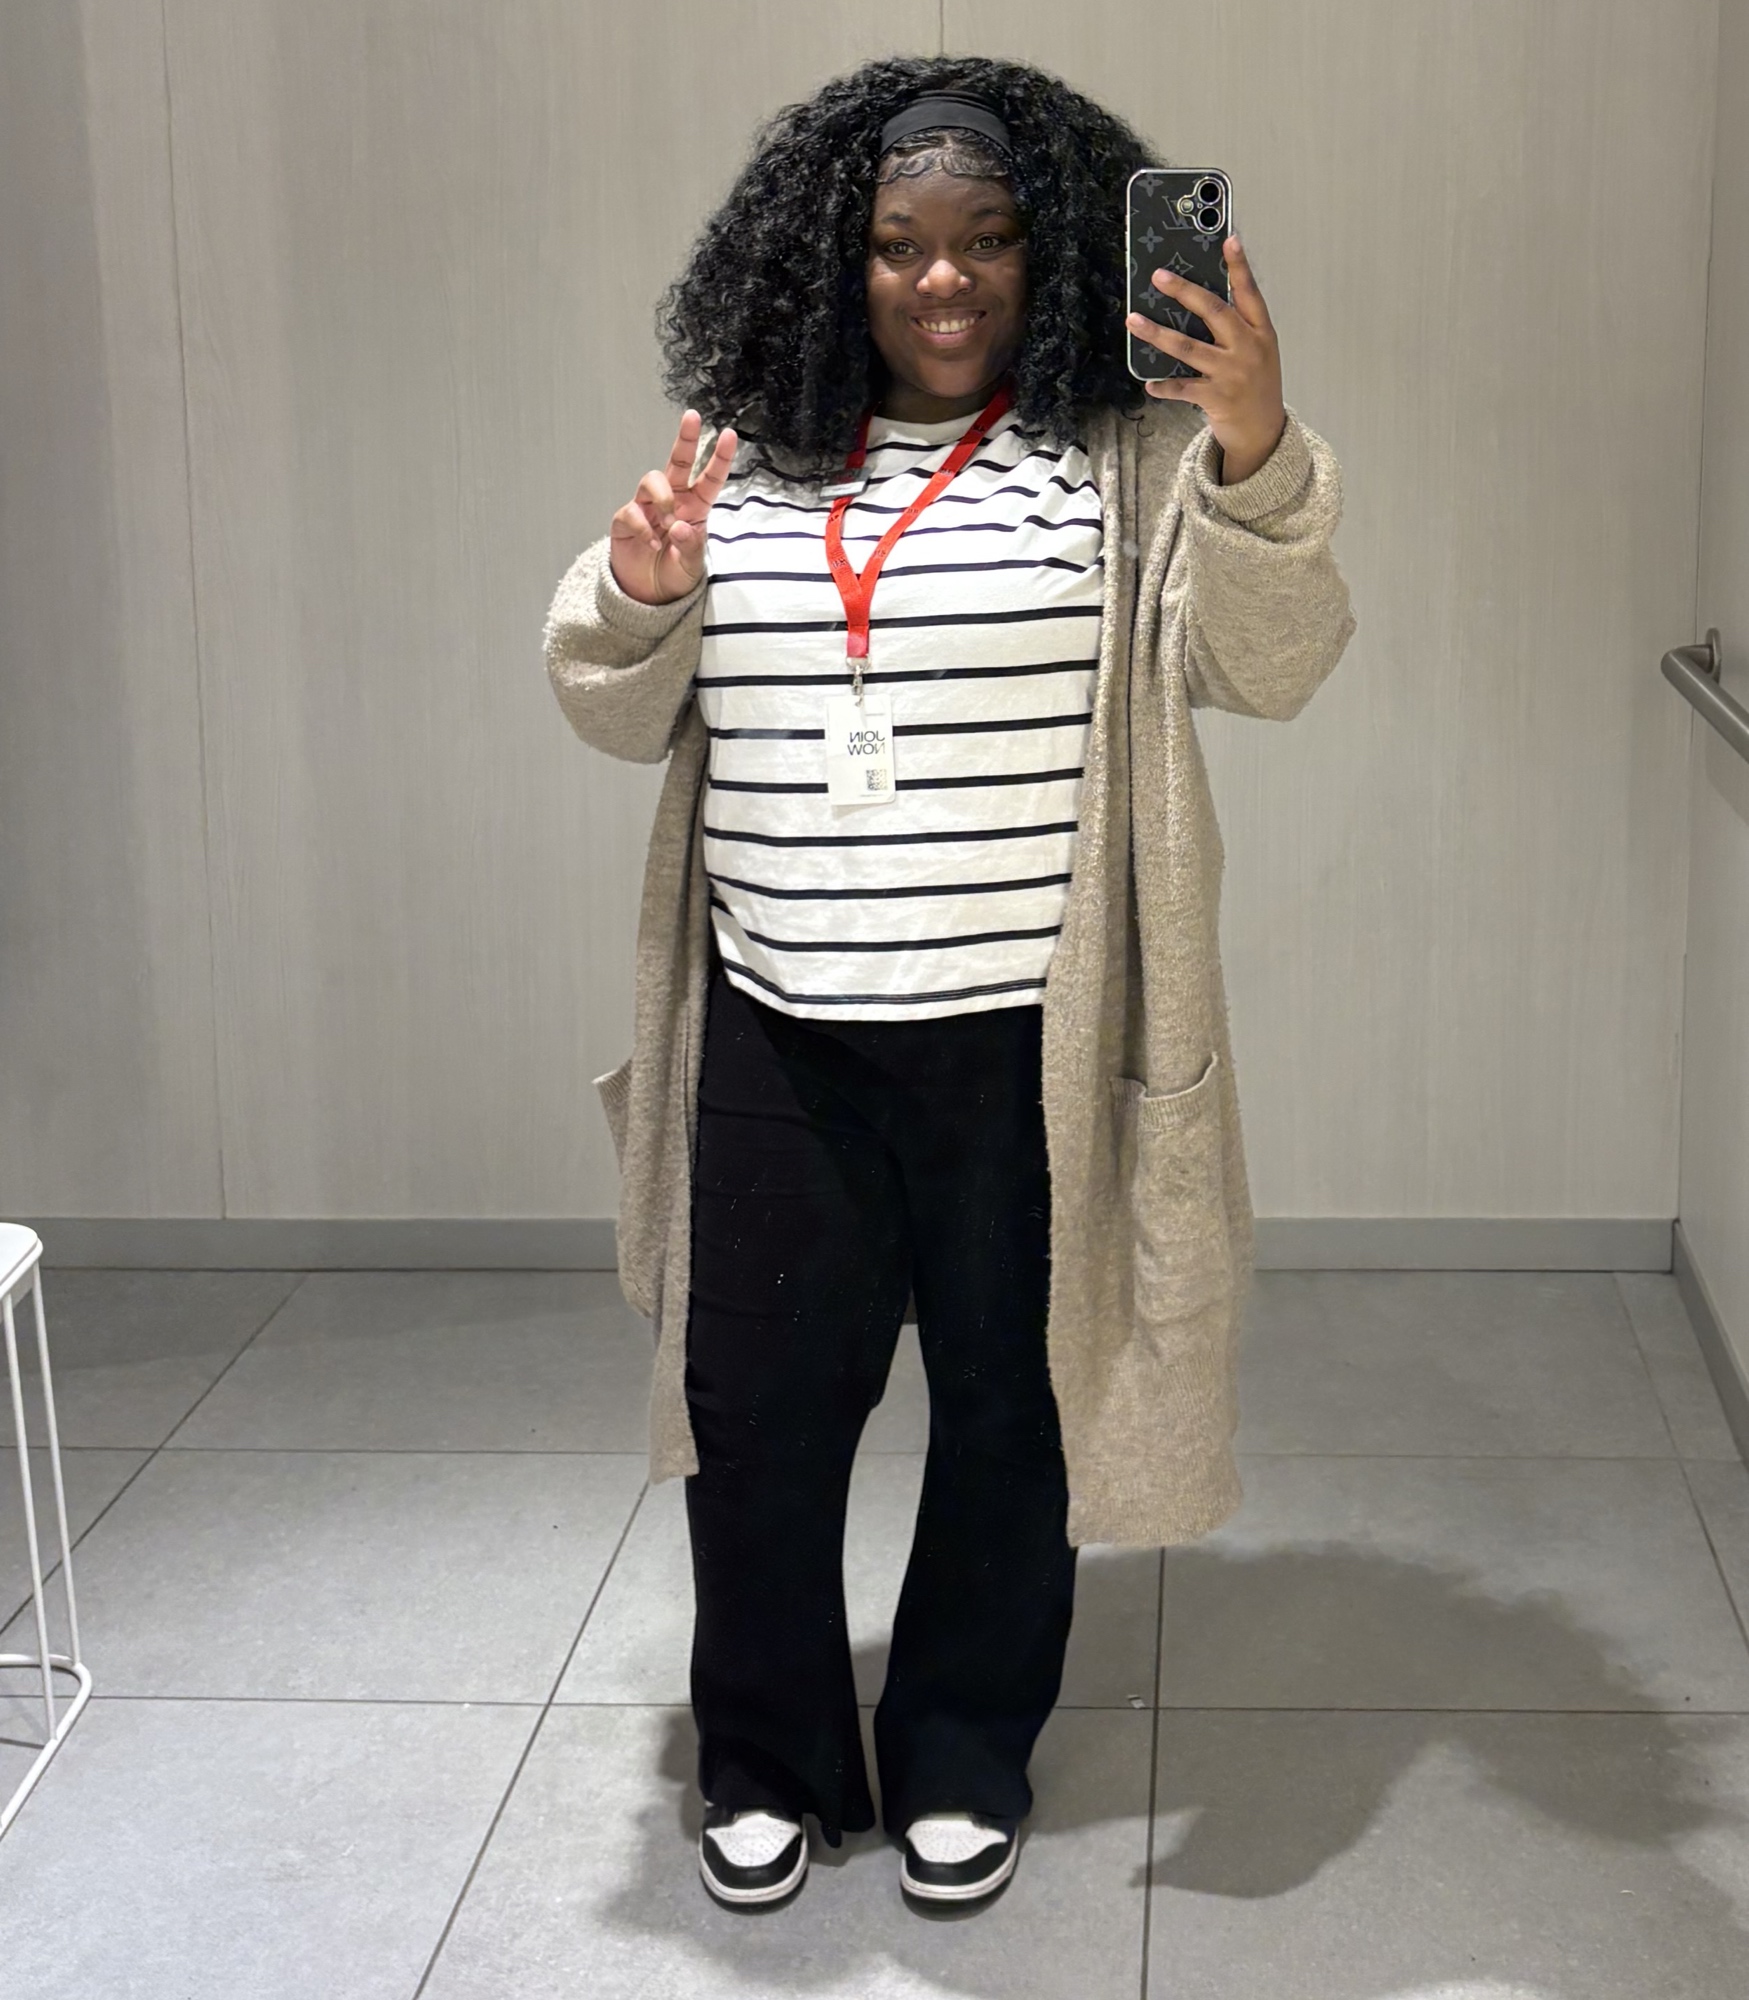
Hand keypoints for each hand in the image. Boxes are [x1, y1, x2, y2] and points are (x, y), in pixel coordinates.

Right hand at [609, 410, 738, 604]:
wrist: (648, 597)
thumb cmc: (674, 575)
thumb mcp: (691, 567)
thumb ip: (690, 547)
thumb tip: (679, 526)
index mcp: (695, 508)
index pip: (710, 479)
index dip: (719, 458)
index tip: (730, 435)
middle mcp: (672, 501)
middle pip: (678, 462)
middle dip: (686, 439)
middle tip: (693, 417)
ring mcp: (647, 508)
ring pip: (652, 480)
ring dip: (663, 499)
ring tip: (668, 525)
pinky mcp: (626, 521)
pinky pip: (631, 512)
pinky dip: (643, 528)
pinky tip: (652, 545)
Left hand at [1125, 235, 1284, 484]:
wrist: (1264, 431)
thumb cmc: (1256, 385)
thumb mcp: (1259, 351)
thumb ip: (1238, 327)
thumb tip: (1201, 300)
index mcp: (1261, 332)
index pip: (1249, 293)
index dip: (1239, 267)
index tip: (1229, 240)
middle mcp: (1247, 349)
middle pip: (1214, 312)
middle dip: (1185, 291)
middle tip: (1160, 276)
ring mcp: (1231, 374)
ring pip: (1189, 348)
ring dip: (1157, 333)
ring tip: (1133, 320)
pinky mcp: (1216, 399)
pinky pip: (1183, 389)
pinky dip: (1164, 387)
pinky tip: (1148, 383)